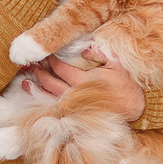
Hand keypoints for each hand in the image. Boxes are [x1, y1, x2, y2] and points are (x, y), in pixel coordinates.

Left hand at [24, 53, 145, 122]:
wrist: (135, 108)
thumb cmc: (126, 85)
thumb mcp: (116, 64)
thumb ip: (99, 54)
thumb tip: (83, 50)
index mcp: (86, 80)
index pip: (61, 68)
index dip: (51, 60)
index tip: (46, 54)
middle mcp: (77, 94)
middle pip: (51, 82)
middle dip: (39, 72)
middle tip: (31, 63)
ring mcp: (75, 105)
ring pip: (50, 95)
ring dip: (36, 86)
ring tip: (26, 78)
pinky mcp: (76, 113)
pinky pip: (55, 106)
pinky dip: (42, 100)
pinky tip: (34, 93)